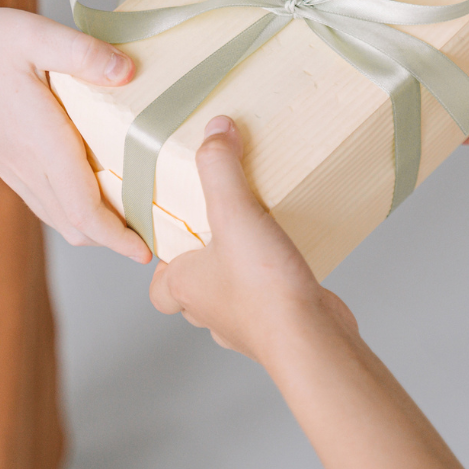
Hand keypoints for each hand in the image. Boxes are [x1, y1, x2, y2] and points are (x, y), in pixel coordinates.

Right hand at [0, 6, 152, 262]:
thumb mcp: (33, 34)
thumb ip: (83, 54)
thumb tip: (129, 72)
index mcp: (42, 142)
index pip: (83, 208)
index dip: (117, 235)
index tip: (146, 251)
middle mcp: (28, 165)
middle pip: (76, 224)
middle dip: (115, 238)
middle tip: (156, 232)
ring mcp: (15, 169)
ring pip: (60, 217)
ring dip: (95, 226)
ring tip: (133, 218)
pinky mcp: (7, 163)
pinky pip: (45, 201)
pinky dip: (74, 210)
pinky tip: (92, 191)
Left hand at [149, 116, 356, 362]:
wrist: (310, 339)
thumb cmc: (263, 287)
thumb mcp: (235, 212)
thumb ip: (220, 167)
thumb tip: (215, 130)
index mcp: (185, 287)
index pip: (158, 285)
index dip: (164, 262)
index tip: (180, 237)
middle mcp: (209, 312)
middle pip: (194, 291)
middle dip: (204, 264)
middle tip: (221, 232)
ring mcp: (243, 326)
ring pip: (230, 300)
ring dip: (238, 277)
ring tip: (259, 243)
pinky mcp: (276, 329)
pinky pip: (267, 306)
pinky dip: (274, 288)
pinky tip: (292, 266)